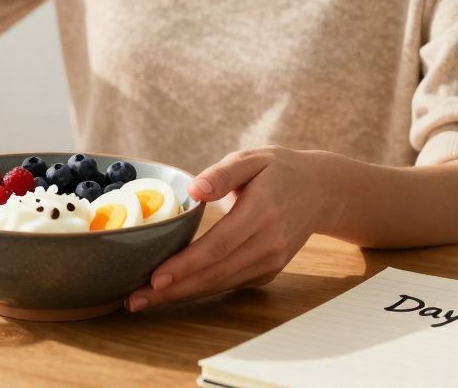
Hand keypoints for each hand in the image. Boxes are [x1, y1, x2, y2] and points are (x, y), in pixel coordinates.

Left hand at [127, 146, 333, 311]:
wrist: (322, 191)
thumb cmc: (279, 170)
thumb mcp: (252, 158)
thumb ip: (222, 174)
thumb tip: (193, 191)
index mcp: (261, 211)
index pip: (218, 245)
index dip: (186, 265)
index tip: (156, 277)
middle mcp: (269, 242)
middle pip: (216, 273)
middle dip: (174, 289)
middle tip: (136, 299)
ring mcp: (271, 260)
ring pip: (222, 283)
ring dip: (182, 295)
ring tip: (145, 299)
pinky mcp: (269, 270)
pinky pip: (231, 284)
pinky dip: (201, 289)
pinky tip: (173, 291)